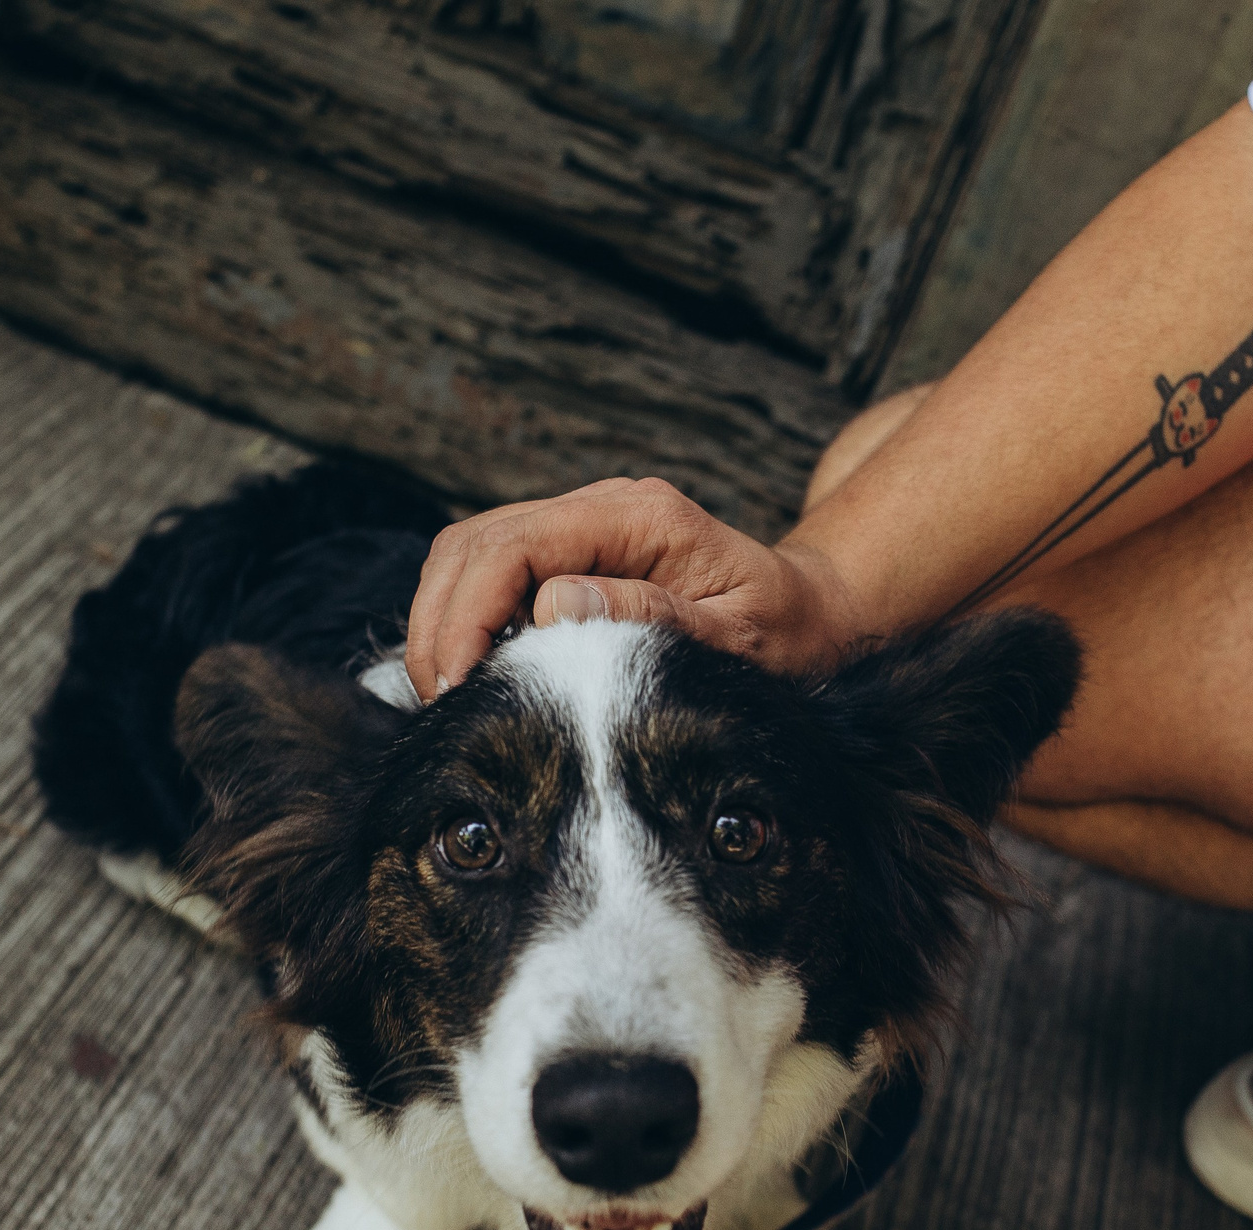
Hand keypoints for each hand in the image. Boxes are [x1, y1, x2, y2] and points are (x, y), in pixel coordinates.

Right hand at [405, 477, 859, 698]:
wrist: (815, 614)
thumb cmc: (787, 632)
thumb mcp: (739, 638)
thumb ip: (655, 620)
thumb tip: (554, 606)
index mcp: (640, 516)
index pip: (517, 544)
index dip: (470, 610)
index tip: (457, 679)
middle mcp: (603, 508)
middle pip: (477, 542)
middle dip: (441, 618)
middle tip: (437, 698)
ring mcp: (584, 527)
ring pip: (472, 551)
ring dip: (443, 616)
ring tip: (444, 689)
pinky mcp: (573, 554)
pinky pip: (495, 571)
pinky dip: (465, 616)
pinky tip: (470, 671)